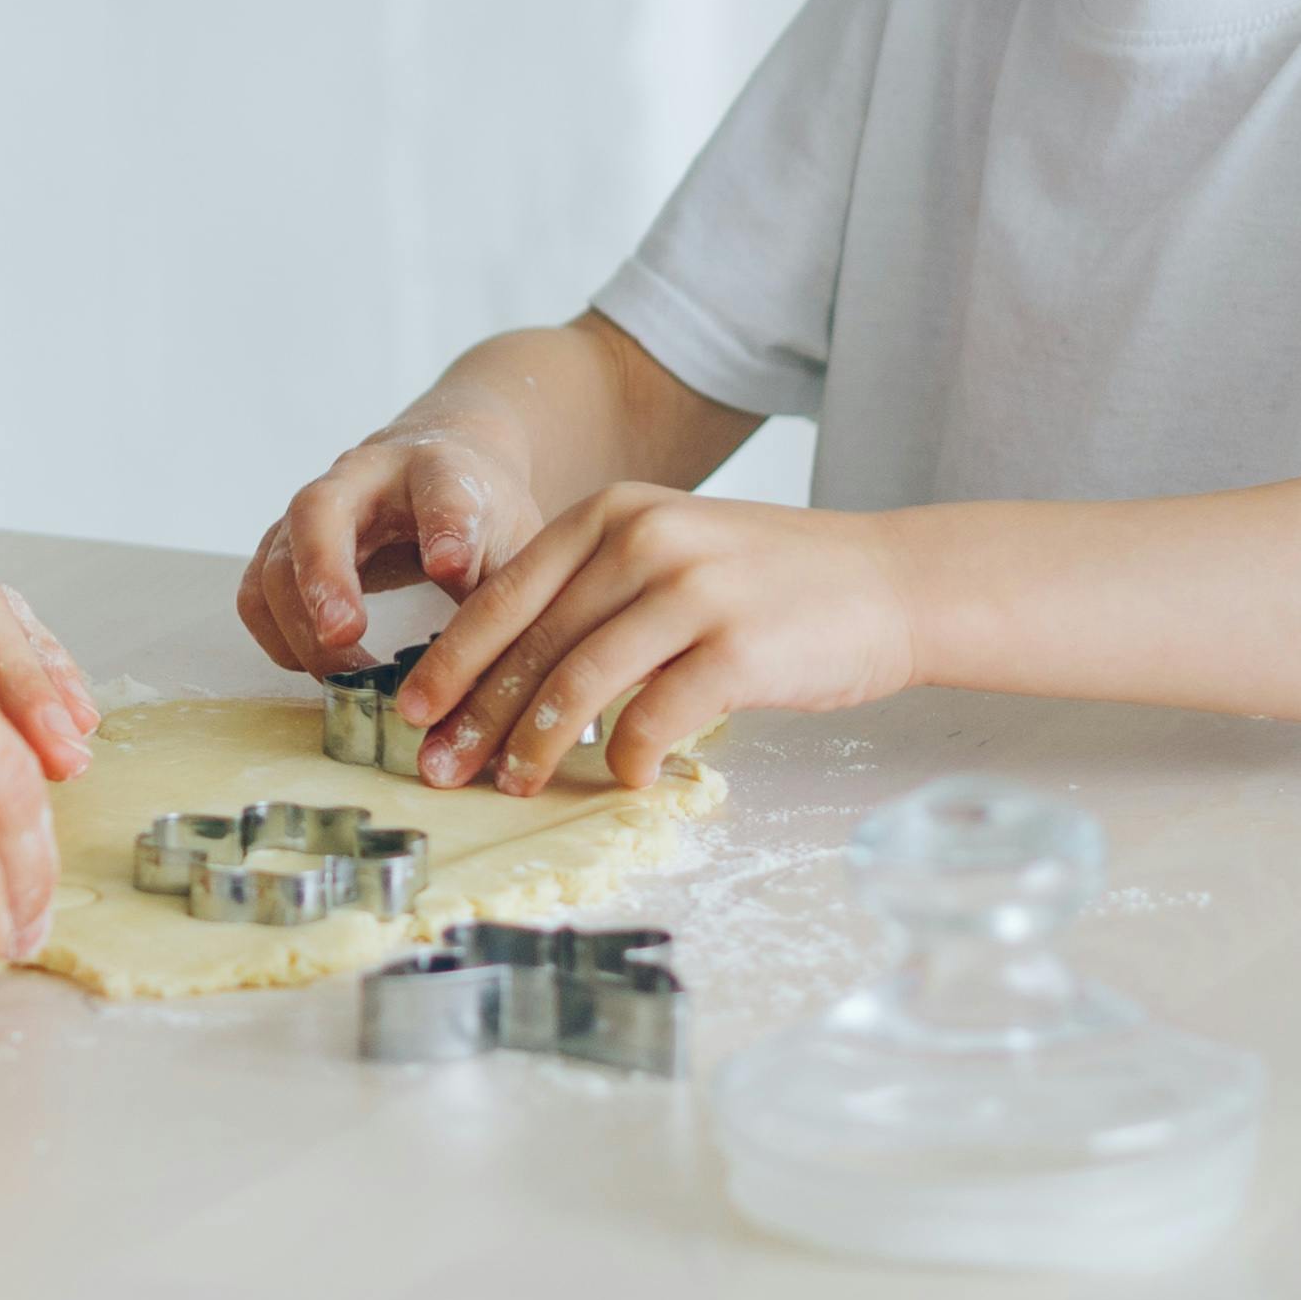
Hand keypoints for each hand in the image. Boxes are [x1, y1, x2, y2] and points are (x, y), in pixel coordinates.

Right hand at [235, 419, 548, 675]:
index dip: (445, 527)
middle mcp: (358, 480)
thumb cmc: (477, 514)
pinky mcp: (284, 549)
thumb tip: (496, 678)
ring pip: (278, 562)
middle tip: (344, 633)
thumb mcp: (512, 541)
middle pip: (320, 513)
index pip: (440, 490)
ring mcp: (310, 514)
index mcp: (435, 470)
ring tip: (349, 677)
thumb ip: (504, 596)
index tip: (450, 566)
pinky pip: (257, 595)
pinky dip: (278, 638)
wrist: (436, 473)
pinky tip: (320, 669)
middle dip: (325, 575)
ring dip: (301, 627)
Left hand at [392, 484, 919, 792]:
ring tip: (512, 784)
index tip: (413, 711)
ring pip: (579, 682)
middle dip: (475, 715)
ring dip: (535, 745)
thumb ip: (594, 592)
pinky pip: (654, 716)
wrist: (888, 581)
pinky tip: (617, 777)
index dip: (452, 659)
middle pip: (532, 643)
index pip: (505, 594)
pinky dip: (624, 756)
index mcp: (612, 514)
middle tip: (439, 767)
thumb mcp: (669, 551)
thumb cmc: (767, 582)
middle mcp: (643, 541)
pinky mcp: (737, 648)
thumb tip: (507, 674)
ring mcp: (691, 592)